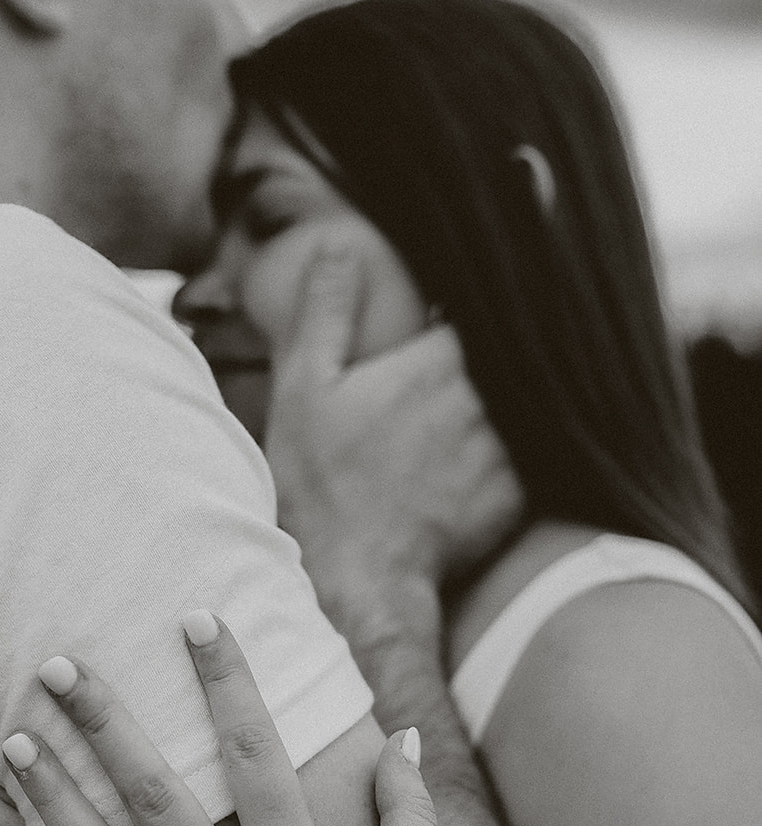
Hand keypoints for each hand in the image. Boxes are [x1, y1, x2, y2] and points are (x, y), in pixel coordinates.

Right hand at [264, 249, 522, 645]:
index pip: (475, 315)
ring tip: (445, 441)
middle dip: (477, 371)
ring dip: (492, 417)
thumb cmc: (322, 488)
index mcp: (439, 362)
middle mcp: (486, 400)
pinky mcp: (518, 498)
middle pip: (499, 364)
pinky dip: (498, 467)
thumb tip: (341, 242)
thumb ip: (325, 311)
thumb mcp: (303, 389)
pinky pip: (520, 465)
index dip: (458, 322)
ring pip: (514, 412)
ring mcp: (508, 451)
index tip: (439, 332)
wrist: (359, 583)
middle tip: (430, 402)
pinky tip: (459, 481)